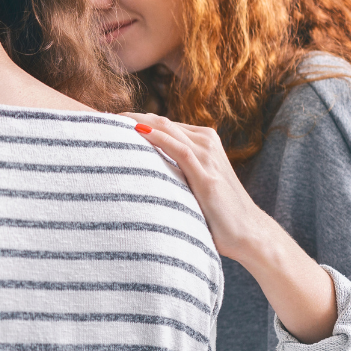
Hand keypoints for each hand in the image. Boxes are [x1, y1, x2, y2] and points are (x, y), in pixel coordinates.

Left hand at [120, 113, 280, 261]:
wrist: (249, 233)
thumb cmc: (218, 213)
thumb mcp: (194, 184)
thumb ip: (175, 171)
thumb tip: (143, 171)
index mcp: (204, 142)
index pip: (163, 124)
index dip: (136, 120)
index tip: (109, 122)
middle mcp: (207, 143)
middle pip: (162, 122)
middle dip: (131, 117)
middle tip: (102, 118)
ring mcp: (208, 157)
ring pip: (168, 130)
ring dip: (138, 122)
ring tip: (111, 120)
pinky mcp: (206, 175)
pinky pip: (178, 149)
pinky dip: (156, 137)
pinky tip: (136, 131)